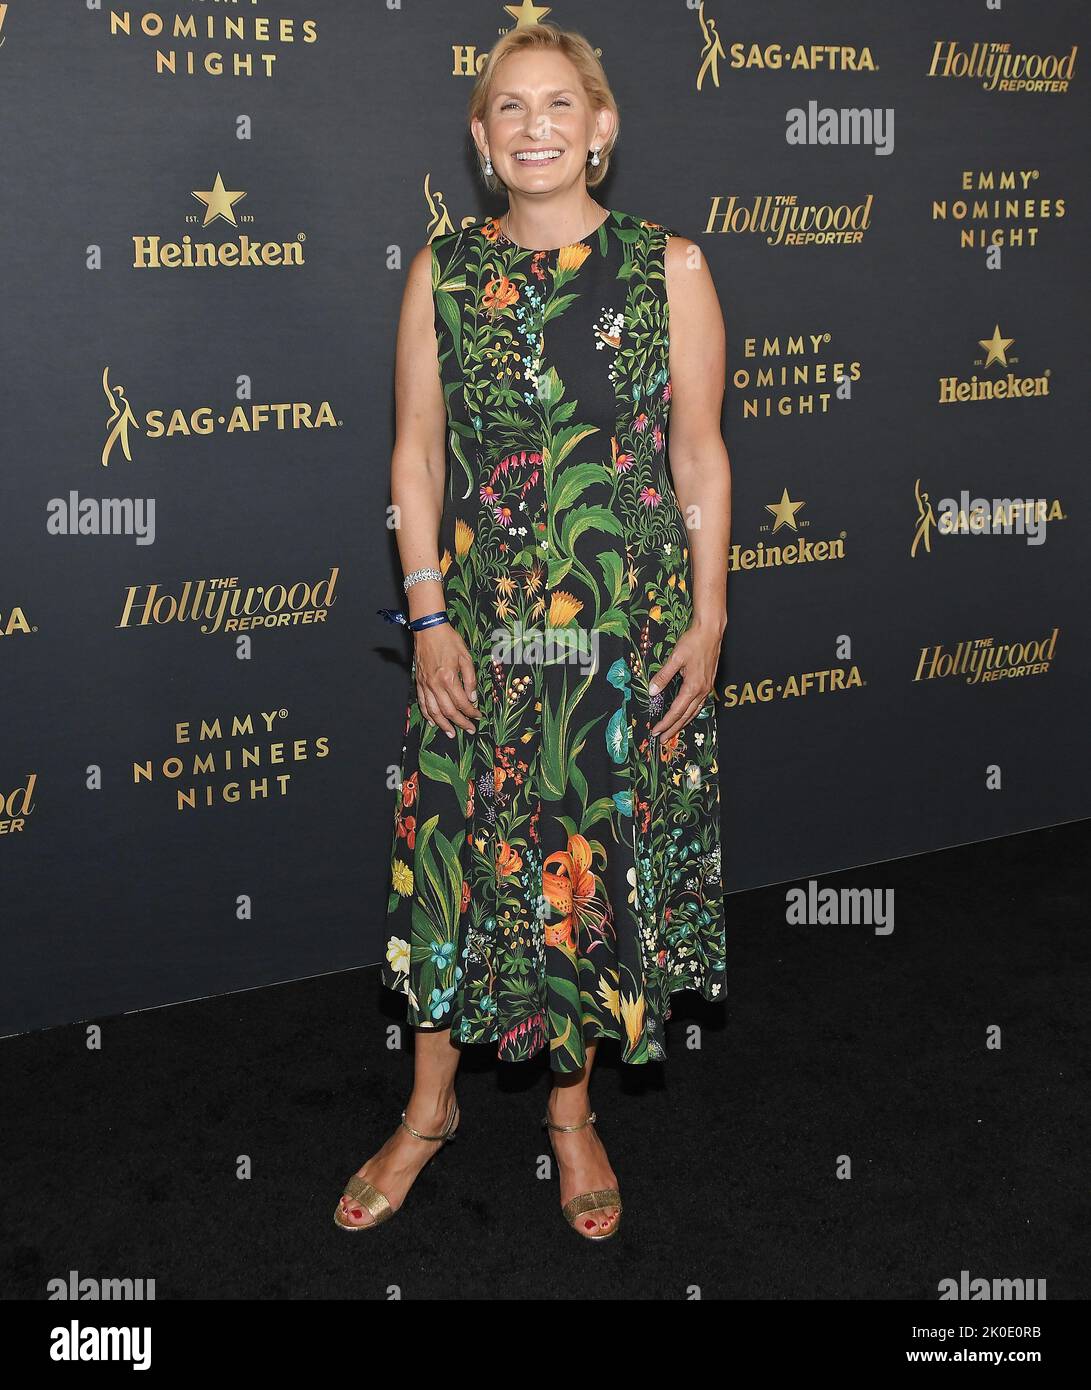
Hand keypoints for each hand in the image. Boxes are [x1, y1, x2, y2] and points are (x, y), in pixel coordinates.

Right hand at [413, 622, 483, 737]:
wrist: (428, 629)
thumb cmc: (449, 640)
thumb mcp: (466, 657)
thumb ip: (470, 679)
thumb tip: (472, 698)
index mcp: (449, 678)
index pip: (462, 702)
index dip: (471, 712)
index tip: (478, 716)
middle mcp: (435, 684)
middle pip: (448, 711)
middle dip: (460, 723)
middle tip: (470, 729)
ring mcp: (425, 684)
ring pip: (433, 711)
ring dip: (443, 725)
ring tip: (451, 733)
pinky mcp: (419, 682)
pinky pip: (422, 703)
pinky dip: (427, 715)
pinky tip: (433, 722)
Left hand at [648, 617, 724, 740]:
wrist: (711, 631)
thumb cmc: (693, 642)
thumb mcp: (675, 658)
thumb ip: (663, 676)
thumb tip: (652, 691)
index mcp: (693, 686)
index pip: (676, 711)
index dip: (666, 722)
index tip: (656, 731)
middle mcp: (702, 690)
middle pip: (686, 716)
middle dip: (673, 728)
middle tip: (662, 739)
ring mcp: (707, 688)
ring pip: (694, 712)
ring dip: (683, 723)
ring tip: (673, 731)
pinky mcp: (709, 683)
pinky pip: (700, 704)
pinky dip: (691, 713)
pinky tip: (687, 715)